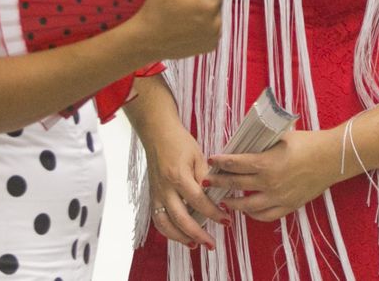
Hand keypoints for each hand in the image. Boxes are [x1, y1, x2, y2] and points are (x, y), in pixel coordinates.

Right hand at [130, 0, 233, 60]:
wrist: (145, 41)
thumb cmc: (156, 10)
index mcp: (209, 3)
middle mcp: (217, 22)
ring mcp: (214, 36)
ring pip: (217, 12)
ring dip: (206, 9)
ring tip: (184, 14)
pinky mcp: (210, 46)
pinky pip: (213, 27)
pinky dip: (204, 24)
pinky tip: (187, 26)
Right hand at [144, 116, 228, 249]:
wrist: (157, 133)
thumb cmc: (179, 142)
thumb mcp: (198, 156)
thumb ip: (205, 178)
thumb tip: (216, 197)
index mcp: (178, 176)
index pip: (198, 201)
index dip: (213, 213)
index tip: (226, 220)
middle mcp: (164, 188)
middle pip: (180, 218)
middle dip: (197, 234)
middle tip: (212, 244)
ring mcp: (156, 193)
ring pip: (165, 224)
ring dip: (180, 238)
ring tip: (195, 245)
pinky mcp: (152, 195)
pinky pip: (158, 219)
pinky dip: (168, 231)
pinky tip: (181, 236)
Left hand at [207, 128, 341, 222]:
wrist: (332, 157)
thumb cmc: (308, 142)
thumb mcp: (281, 136)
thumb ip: (262, 141)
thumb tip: (245, 141)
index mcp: (266, 163)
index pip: (236, 164)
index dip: (221, 162)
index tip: (212, 160)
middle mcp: (269, 183)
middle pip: (236, 185)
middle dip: (219, 182)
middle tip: (208, 181)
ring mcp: (279, 197)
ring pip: (248, 206)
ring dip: (233, 203)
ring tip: (223, 200)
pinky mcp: (289, 206)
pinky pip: (266, 216)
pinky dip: (254, 215)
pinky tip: (247, 211)